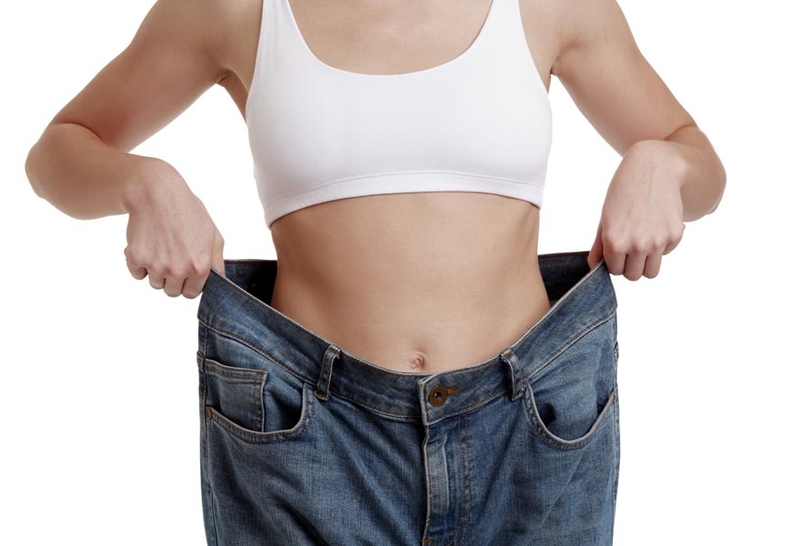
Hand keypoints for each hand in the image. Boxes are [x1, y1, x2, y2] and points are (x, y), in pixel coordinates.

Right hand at [123, 166, 223, 297]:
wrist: (157, 193)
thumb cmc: (187, 211)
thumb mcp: (213, 235)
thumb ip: (217, 263)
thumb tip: (218, 282)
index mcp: (199, 267)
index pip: (191, 294)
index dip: (188, 283)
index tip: (185, 272)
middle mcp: (178, 270)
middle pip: (172, 292)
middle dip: (172, 278)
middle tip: (172, 256)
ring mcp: (156, 266)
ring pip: (154, 283)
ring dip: (156, 270)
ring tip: (161, 247)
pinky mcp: (136, 258)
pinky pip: (137, 274)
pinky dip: (139, 263)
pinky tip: (148, 244)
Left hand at [587, 141, 685, 279]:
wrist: (654, 168)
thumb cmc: (624, 191)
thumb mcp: (605, 216)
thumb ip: (599, 245)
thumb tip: (593, 267)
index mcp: (615, 242)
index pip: (615, 271)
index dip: (615, 262)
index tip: (617, 251)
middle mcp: (637, 245)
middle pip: (634, 276)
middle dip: (630, 266)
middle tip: (630, 249)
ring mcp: (658, 241)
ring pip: (651, 272)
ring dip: (646, 262)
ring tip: (643, 243)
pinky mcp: (675, 235)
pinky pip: (666, 253)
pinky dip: (662, 245)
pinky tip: (657, 224)